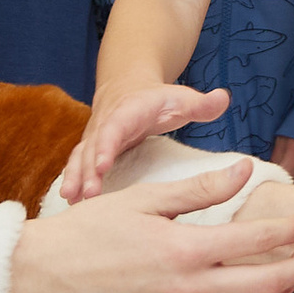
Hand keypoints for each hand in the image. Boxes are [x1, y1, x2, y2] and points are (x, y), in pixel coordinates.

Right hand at [8, 165, 293, 292]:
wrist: (41, 281)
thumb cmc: (86, 233)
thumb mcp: (143, 199)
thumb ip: (199, 189)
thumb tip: (244, 170)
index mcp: (183, 251)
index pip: (256, 241)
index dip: (292, 230)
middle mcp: (187, 291)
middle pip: (266, 287)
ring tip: (287, 272)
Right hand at [59, 80, 231, 200]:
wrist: (127, 88)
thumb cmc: (158, 100)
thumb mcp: (180, 99)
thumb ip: (200, 104)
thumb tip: (223, 99)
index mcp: (127, 112)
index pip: (114, 127)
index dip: (107, 145)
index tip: (102, 165)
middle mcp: (105, 124)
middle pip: (92, 146)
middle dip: (87, 170)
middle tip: (88, 195)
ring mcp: (94, 138)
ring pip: (80, 158)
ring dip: (75, 178)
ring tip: (72, 202)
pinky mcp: (89, 151)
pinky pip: (77, 166)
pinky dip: (72, 182)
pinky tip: (70, 204)